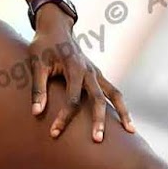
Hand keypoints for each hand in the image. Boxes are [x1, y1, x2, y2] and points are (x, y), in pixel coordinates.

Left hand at [28, 7, 133, 141]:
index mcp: (74, 68)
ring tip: (131, 131)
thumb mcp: (36, 63)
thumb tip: (36, 113)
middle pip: (98, 99)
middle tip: (98, 140)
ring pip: (115, 94)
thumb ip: (38, 88)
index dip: (63, 117)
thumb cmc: (43, 46)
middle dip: (99, 120)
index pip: (72, 99)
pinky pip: (113, 91)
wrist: (56, 28)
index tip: (54, 132)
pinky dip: (119, 105)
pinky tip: (124, 121)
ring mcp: (96, 73)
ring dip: (122, 112)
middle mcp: (89, 71)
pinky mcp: (98, 75)